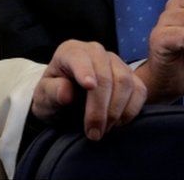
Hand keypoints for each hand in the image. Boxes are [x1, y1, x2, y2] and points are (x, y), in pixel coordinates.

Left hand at [32, 40, 146, 140]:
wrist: (67, 103)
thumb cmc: (54, 96)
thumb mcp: (44, 97)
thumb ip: (51, 92)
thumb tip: (66, 93)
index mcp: (71, 51)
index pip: (79, 58)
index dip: (85, 71)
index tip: (88, 86)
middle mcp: (95, 52)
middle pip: (106, 75)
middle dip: (100, 107)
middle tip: (93, 132)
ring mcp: (116, 62)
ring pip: (125, 82)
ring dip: (116, 111)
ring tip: (103, 130)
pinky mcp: (132, 77)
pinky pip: (140, 91)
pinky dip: (131, 110)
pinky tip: (117, 123)